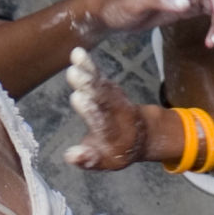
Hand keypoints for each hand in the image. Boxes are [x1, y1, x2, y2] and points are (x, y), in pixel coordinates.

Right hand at [64, 47, 151, 171]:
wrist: (144, 134)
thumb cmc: (117, 151)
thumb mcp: (105, 161)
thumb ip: (87, 159)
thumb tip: (69, 155)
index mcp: (116, 136)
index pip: (103, 123)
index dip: (91, 111)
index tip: (78, 98)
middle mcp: (119, 116)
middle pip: (105, 99)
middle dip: (89, 86)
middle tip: (74, 73)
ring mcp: (117, 100)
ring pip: (103, 85)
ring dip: (89, 71)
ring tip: (75, 56)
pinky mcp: (112, 89)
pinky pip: (101, 77)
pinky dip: (90, 66)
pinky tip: (77, 53)